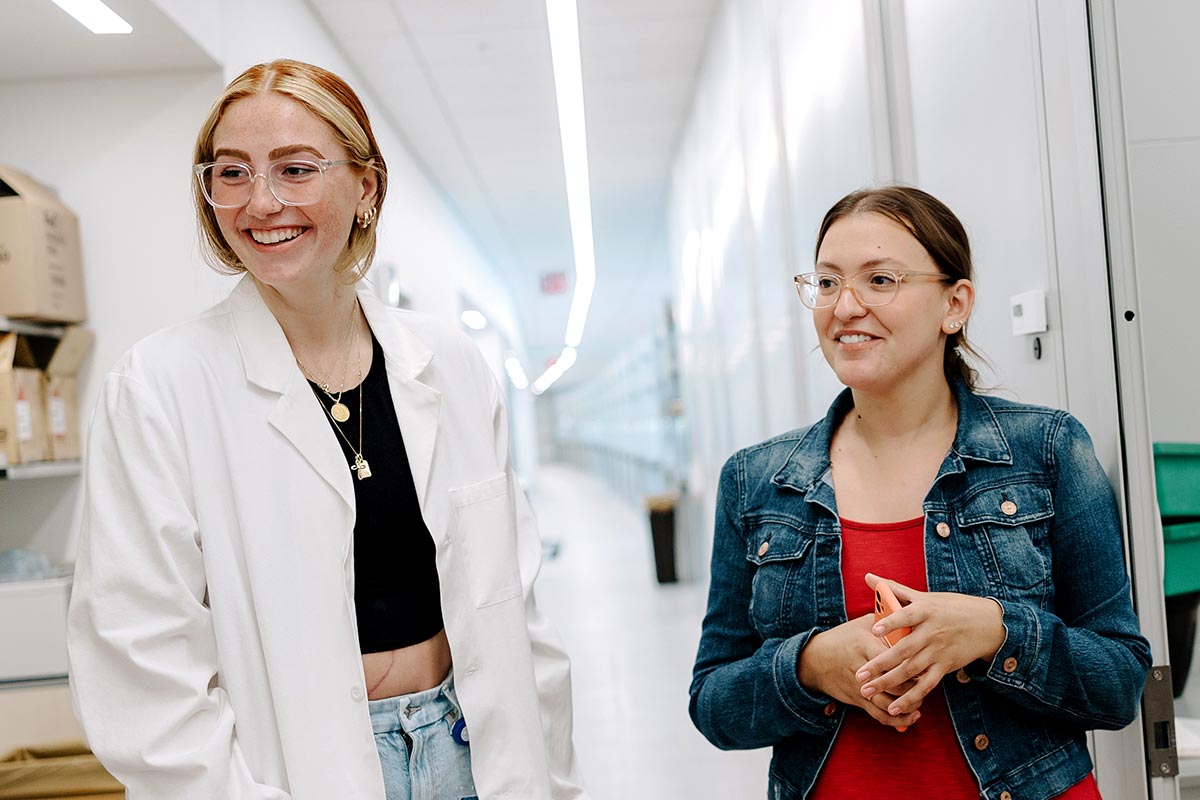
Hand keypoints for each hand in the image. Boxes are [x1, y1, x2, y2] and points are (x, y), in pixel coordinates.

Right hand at [797, 613, 922, 728]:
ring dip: (908, 704)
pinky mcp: (858, 700)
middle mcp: (861, 668)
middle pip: (892, 681)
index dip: (909, 660)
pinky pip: (880, 715)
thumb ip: (885, 622)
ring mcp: (859, 687)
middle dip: (912, 684)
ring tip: (921, 699)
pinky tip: (912, 716)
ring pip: (888, 703)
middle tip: (927, 679)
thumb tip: (912, 618)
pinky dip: (898, 720)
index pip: (889, 656)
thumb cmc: (843, 638)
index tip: (924, 658)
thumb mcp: (861, 624)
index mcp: (863, 646)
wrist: (814, 660)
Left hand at [856, 573, 1005, 716]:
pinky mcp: (945, 666)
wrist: (988, 624)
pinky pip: (926, 684)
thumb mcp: (925, 596)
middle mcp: (932, 632)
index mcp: (926, 611)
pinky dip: (911, 697)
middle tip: (859, 675)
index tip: (873, 630)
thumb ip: (894, 589)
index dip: (891, 623)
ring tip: (867, 691)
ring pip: (911, 670)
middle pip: (903, 650)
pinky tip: (894, 707)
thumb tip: (868, 576)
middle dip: (880, 664)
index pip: (907, 616)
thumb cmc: (951, 607)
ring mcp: (939, 651)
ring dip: (889, 683)